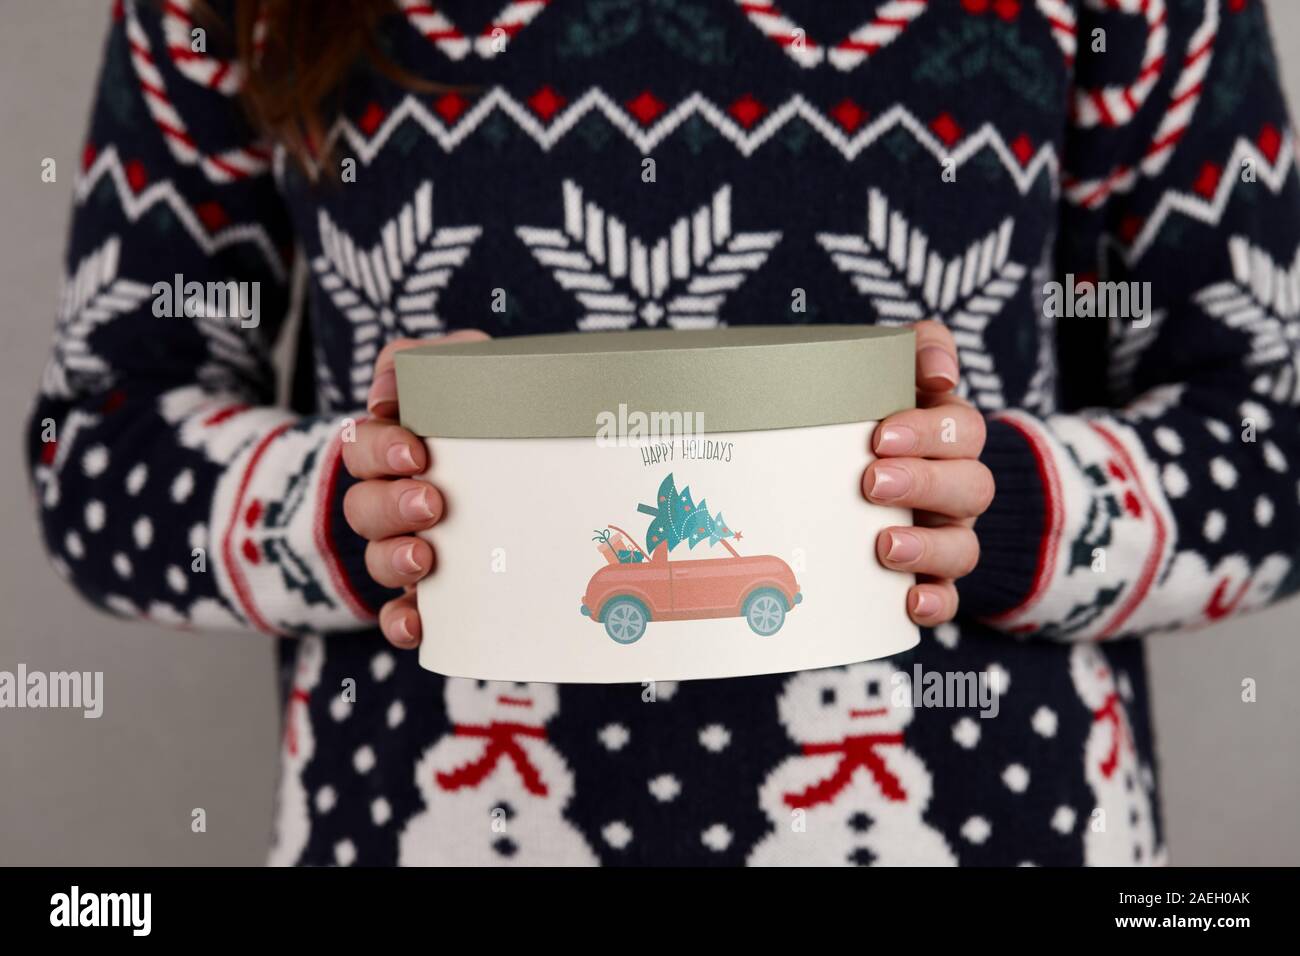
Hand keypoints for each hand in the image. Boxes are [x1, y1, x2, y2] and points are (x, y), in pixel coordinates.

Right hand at [341, 330, 489, 647]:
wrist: (548, 461)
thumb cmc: (503, 410)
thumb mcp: (480, 368)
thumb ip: (447, 356)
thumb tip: (391, 391)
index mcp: (397, 442)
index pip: (365, 441)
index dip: (379, 448)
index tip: (415, 451)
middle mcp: (392, 494)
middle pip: (363, 503)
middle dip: (391, 504)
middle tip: (430, 502)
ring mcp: (408, 543)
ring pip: (376, 556)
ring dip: (393, 558)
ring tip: (423, 558)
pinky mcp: (426, 589)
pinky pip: (399, 612)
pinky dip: (401, 621)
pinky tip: (417, 626)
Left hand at [864, 320, 992, 626]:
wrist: (842, 462)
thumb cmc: (865, 411)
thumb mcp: (889, 367)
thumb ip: (921, 346)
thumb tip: (941, 372)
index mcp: (948, 435)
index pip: (964, 429)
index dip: (931, 433)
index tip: (879, 436)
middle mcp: (956, 485)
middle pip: (970, 486)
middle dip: (924, 483)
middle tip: (872, 482)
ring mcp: (946, 534)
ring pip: (963, 546)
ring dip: (929, 548)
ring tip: (885, 546)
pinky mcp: (930, 578)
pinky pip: (947, 598)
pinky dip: (935, 603)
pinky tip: (910, 604)